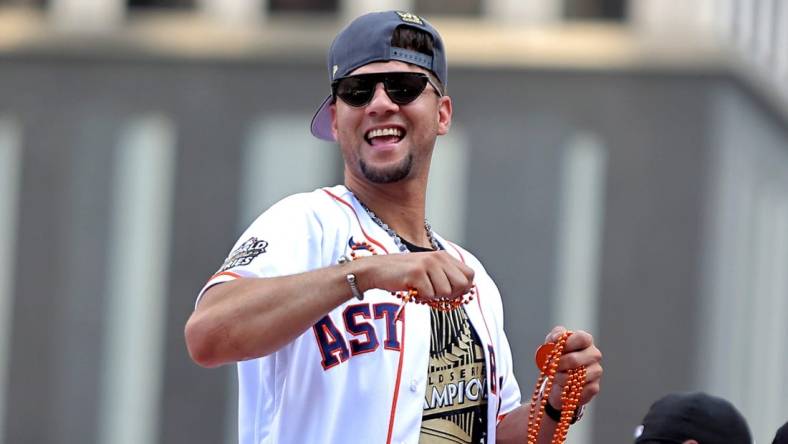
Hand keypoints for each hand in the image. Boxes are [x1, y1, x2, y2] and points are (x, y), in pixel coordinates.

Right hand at [351, 251, 474, 301]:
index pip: (470, 275)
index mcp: (443, 256)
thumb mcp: (429, 270)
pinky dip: (420, 297)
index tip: (450, 292)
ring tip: (420, 288)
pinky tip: (411, 289)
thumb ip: (446, 276)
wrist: (377, 270)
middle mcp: (438, 257)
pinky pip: (429, 295)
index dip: (463, 288)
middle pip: (462, 284)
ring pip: (445, 292)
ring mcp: (428, 264)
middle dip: (450, 294)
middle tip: (434, 292)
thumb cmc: (403, 274)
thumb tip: (466, 290)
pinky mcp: (417, 273)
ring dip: (432, 296)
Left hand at [544, 325, 602, 408]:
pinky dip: (566, 388)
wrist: (558, 378)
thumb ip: (554, 336)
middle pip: (575, 360)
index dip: (568, 343)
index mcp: (586, 341)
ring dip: (560, 377)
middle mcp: (594, 354)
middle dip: (558, 364)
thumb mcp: (552, 343)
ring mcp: (596, 371)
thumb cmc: (558, 357)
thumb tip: (557, 338)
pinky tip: (563, 386)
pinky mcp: (594, 387)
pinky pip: (578, 390)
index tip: (556, 349)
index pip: (582, 338)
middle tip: (550, 366)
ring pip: (575, 377)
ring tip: (555, 376)